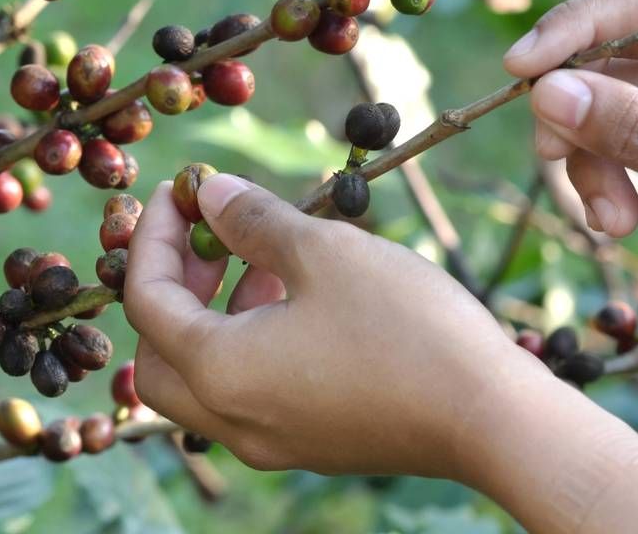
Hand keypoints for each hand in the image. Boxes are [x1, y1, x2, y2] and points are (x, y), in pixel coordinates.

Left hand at [123, 174, 541, 477]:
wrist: (490, 417)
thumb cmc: (405, 327)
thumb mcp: (325, 252)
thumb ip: (254, 221)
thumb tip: (210, 195)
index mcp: (222, 373)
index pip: (147, 300)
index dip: (154, 237)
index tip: (179, 192)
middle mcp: (234, 420)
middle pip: (159, 355)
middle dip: (171, 288)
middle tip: (208, 238)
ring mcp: (273, 442)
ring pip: (205, 380)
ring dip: (214, 316)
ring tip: (265, 263)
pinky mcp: (312, 444)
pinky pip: (250, 395)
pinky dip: (250, 346)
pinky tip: (301, 305)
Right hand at [503, 0, 637, 330]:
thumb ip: (636, 133)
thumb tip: (546, 92)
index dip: (575, 28)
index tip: (519, 69)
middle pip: (618, 53)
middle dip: (583, 112)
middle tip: (553, 157)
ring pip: (610, 100)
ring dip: (593, 158)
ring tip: (608, 217)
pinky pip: (622, 135)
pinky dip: (607, 174)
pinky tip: (616, 219)